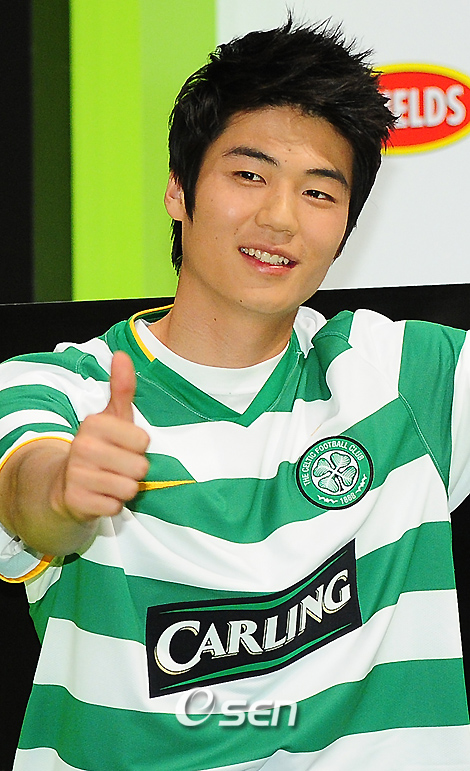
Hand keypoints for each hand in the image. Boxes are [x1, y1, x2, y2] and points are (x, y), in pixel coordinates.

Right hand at [53, 351, 149, 522]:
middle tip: (117, 467)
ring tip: (110, 481)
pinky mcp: (76, 501)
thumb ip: (122, 387)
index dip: (138, 448)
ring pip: (129, 488)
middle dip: (134, 471)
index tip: (123, 447)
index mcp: (94, 423)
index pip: (143, 441)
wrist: (64, 484)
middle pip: (140, 467)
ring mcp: (78, 475)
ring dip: (124, 489)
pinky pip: (115, 507)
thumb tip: (122, 355)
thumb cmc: (100, 448)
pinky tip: (100, 496)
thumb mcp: (112, 417)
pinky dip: (112, 505)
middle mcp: (83, 447)